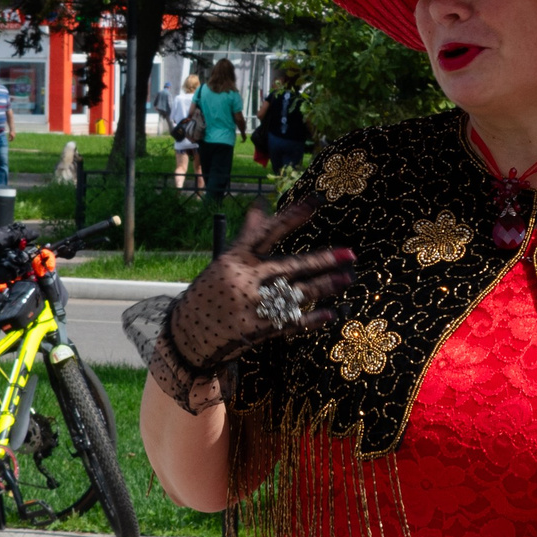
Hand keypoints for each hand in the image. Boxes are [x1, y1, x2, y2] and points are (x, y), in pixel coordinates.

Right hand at [143, 203, 355, 410]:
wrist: (187, 335)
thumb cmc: (209, 292)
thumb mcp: (224, 262)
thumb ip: (248, 236)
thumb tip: (261, 203)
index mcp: (235, 258)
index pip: (268, 232)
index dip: (293, 216)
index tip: (316, 202)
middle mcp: (244, 280)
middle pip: (291, 266)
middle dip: (323, 259)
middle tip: (350, 253)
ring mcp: (251, 306)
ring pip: (296, 293)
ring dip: (325, 286)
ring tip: (347, 278)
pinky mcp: (256, 330)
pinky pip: (290, 322)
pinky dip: (311, 318)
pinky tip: (330, 313)